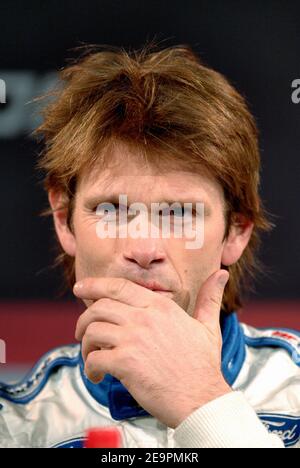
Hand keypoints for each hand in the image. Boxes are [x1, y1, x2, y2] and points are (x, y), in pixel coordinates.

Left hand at [74, 270, 230, 427]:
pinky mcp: (126, 363)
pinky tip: (98, 375)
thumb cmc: (203, 365)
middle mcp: (144, 317)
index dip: (94, 285)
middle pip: (98, 307)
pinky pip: (94, 359)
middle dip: (83, 319)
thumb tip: (221, 274)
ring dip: (85, 346)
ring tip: (92, 357)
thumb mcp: (208, 326)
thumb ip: (209, 298)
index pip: (119, 286)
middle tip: (82, 332)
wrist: (202, 398)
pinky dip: (90, 368)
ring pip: (92, 331)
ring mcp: (134, 339)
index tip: (80, 288)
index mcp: (160, 306)